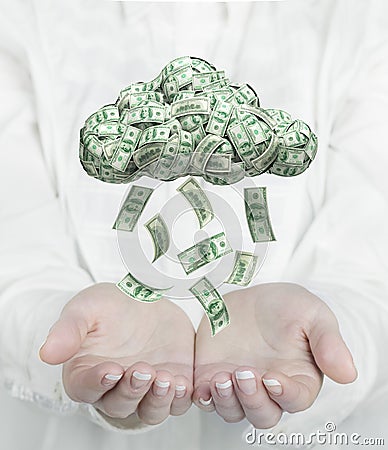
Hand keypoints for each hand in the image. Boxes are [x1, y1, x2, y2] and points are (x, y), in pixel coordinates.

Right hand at [39, 282, 193, 425]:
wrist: (145, 301)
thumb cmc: (110, 307)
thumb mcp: (87, 308)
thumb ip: (69, 329)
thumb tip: (47, 353)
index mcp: (87, 372)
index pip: (87, 387)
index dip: (97, 382)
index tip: (110, 369)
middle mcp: (115, 388)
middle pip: (120, 404)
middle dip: (132, 390)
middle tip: (143, 370)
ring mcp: (146, 388)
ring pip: (150, 410)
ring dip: (158, 400)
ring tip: (166, 380)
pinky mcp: (172, 382)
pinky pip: (177, 401)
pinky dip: (181, 397)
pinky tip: (184, 384)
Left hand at [193, 282, 356, 427]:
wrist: (251, 293)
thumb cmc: (287, 306)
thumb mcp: (312, 314)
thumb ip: (328, 342)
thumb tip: (348, 374)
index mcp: (297, 378)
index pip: (295, 400)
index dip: (284, 394)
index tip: (272, 377)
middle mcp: (267, 388)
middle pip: (262, 414)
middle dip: (252, 400)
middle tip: (243, 373)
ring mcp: (238, 384)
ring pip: (233, 411)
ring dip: (226, 401)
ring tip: (221, 378)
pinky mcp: (212, 374)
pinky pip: (207, 397)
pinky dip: (204, 396)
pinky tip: (202, 384)